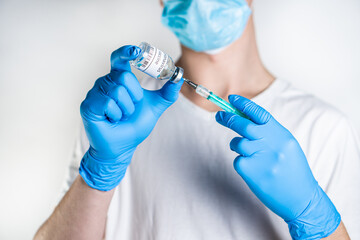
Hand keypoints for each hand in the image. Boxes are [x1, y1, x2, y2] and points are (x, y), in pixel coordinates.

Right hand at [79, 45, 182, 190]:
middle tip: (131, 109)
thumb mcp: (155, 107)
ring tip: (121, 116)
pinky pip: (107, 103)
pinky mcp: (88, 105)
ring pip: (117, 91)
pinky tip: (112, 120)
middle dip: (134, 96)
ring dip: (126, 108)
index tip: (137, 50)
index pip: (119, 59)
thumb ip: (167, 92)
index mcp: (119, 80)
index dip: (126, 52)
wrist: (123, 147)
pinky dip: (116, 114)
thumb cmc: (134, 126)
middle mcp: (106, 83)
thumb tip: (179, 76)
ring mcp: (95, 93)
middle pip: (124, 76)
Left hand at [216, 95, 340, 238]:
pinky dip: (242, 163)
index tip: (232, 99)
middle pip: (243, 125)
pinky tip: (254, 171)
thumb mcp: (287, 146)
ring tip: (250, 155)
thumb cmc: (293, 171)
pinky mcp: (251, 172)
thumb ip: (269, 133)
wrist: (302, 199)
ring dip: (237, 146)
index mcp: (282, 135)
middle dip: (228, 119)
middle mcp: (272, 144)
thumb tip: (245, 118)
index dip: (244, 104)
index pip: (260, 114)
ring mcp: (261, 158)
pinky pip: (238, 160)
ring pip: (237, 143)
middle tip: (220, 116)